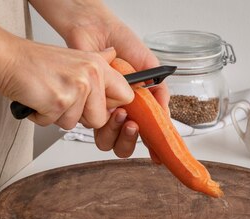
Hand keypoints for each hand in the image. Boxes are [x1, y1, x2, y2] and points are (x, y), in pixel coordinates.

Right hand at [0, 41, 132, 129]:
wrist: (5, 56)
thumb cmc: (35, 61)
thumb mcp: (75, 56)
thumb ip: (97, 60)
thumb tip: (114, 54)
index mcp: (98, 65)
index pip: (125, 97)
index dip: (109, 107)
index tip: (96, 105)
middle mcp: (91, 75)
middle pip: (100, 119)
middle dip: (79, 117)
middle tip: (63, 98)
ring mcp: (76, 88)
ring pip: (75, 124)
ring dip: (57, 116)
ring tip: (48, 95)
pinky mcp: (59, 101)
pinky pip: (54, 123)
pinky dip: (42, 116)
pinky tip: (37, 99)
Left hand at [64, 17, 168, 157]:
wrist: (99, 31)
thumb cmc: (124, 46)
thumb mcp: (152, 69)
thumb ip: (161, 94)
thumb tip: (166, 116)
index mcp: (137, 109)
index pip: (144, 136)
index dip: (151, 148)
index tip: (157, 156)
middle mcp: (119, 114)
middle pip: (123, 146)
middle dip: (130, 140)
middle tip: (134, 125)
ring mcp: (101, 112)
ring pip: (106, 141)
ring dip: (116, 133)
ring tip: (122, 115)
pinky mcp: (84, 106)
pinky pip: (89, 126)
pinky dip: (102, 118)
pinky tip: (111, 104)